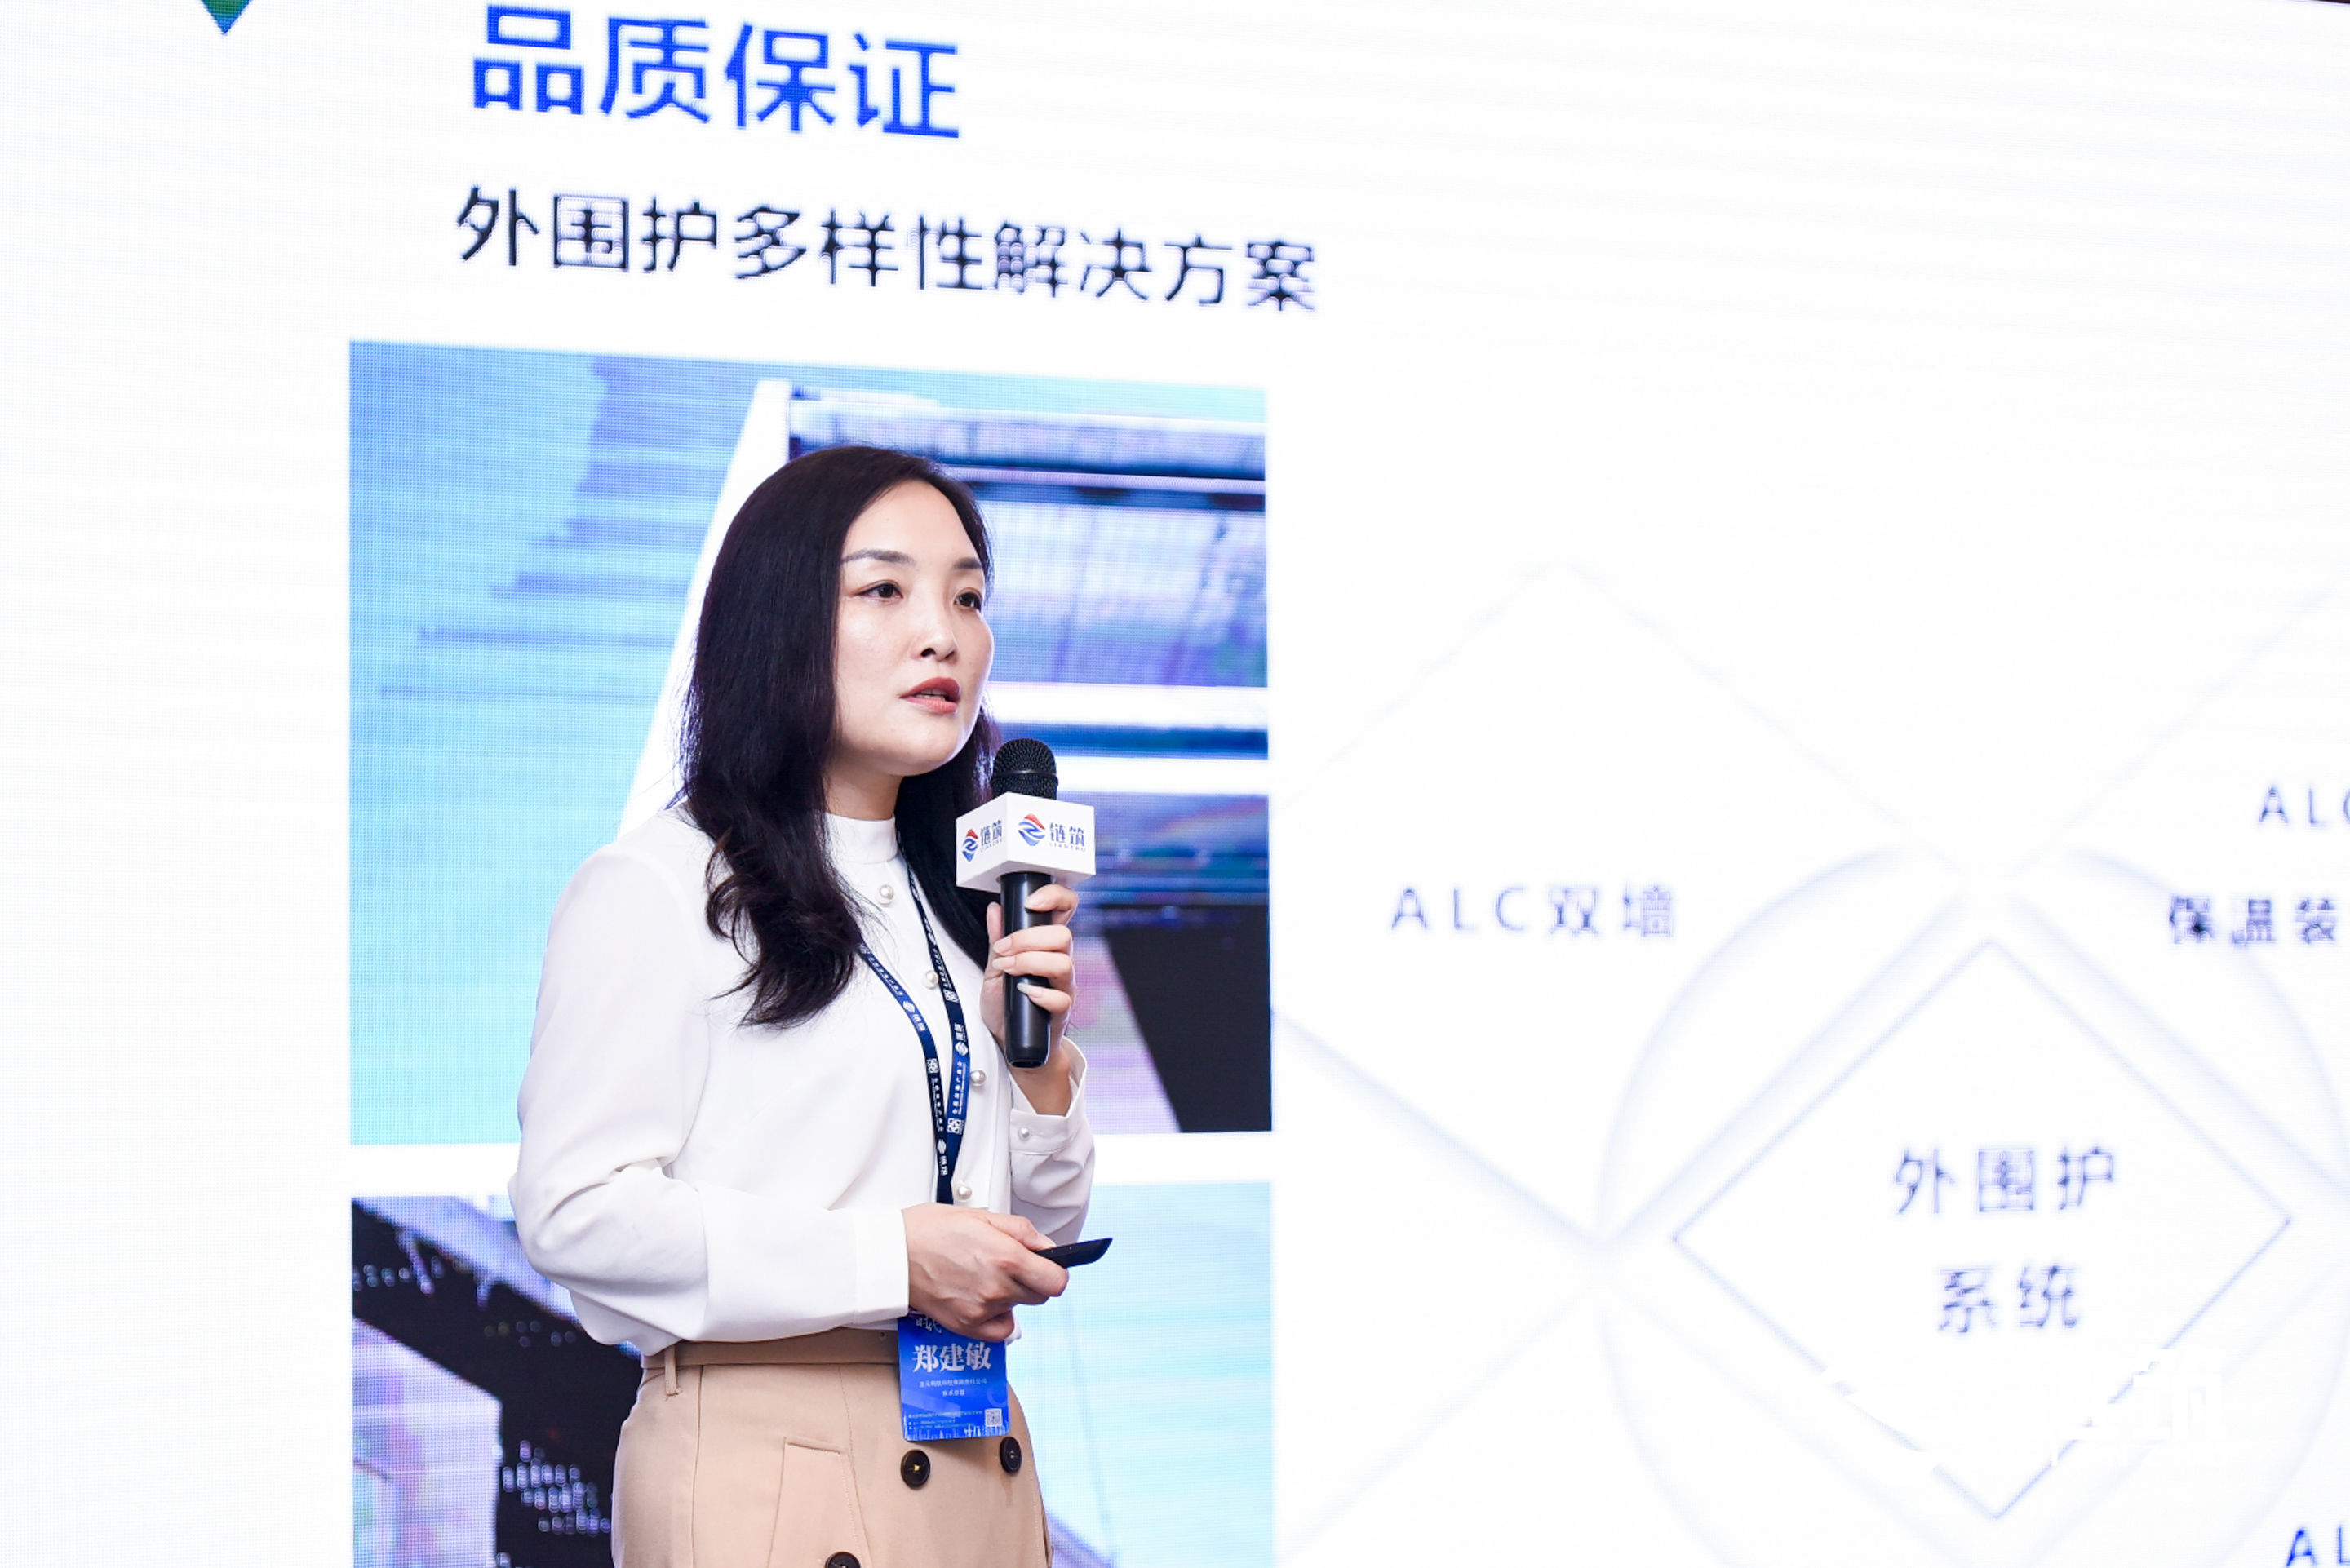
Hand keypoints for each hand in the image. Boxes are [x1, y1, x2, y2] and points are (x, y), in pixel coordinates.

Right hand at [902, 1204, 1069, 1340]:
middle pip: (1040, 1296)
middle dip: (1032, 1280)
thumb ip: (1022, 1231)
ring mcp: (982, 1310)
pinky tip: (983, 1299)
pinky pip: (1000, 1330)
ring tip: (983, 1274)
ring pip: (1016, 1307)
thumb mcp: (983, 1215)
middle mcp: (998, 1287)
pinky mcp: (966, 1326)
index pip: (1057, 1281)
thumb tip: (1046, 1246)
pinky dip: (997, 1317)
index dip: (1056, 1271)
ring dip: (1009, 1294)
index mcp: (1008, 1257)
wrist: (892, 1253)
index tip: (1047, 1266)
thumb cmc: (929, 1230)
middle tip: (1009, 1264)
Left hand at [981, 884, 1081, 1113]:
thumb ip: (997, 940)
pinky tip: (1024, 992)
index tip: (1031, 903)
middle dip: (1028, 938)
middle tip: (1003, 950)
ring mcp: (1064, 985)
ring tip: (1007, 970)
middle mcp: (1060, 961)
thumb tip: (995, 909)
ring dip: (1029, 962)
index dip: (1055, 898)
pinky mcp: (1061, 1010)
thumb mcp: (994, 969)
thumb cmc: (1007, 1005)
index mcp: (1047, 945)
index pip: (1066, 909)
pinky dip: (1039, 992)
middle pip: (1063, 935)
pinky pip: (1060, 998)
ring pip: (1064, 962)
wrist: (1011, 1042)